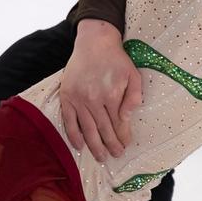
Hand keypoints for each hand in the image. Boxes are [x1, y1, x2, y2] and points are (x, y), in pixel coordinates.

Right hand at [59, 20, 142, 162]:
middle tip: (115, 156)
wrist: (94, 42)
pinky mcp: (67, 96)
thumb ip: (134, 97)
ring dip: (95, 146)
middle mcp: (94, 99)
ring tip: (101, 158)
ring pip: (87, 129)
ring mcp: (78, 99)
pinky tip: (79, 146)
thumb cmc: (116, 59)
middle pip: (103, 130)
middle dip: (111, 146)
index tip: (126, 146)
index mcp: (112, 95)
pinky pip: (69, 121)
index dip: (123, 137)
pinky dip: (73, 136)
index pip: (118, 123)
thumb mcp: (133, 74)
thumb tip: (127, 118)